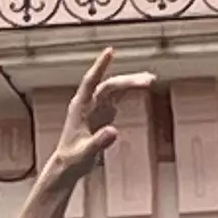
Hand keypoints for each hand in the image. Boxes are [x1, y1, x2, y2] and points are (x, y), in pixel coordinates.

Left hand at [35, 49, 155, 193]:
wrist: (67, 167)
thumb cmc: (72, 160)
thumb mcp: (85, 153)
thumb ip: (99, 142)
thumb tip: (114, 131)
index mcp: (79, 108)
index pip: (90, 82)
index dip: (100, 66)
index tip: (110, 51)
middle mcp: (87, 104)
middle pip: (109, 86)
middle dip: (128, 81)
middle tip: (149, 80)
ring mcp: (95, 109)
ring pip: (114, 91)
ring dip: (131, 84)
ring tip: (150, 80)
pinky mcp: (102, 116)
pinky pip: (117, 99)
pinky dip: (129, 92)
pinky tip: (142, 87)